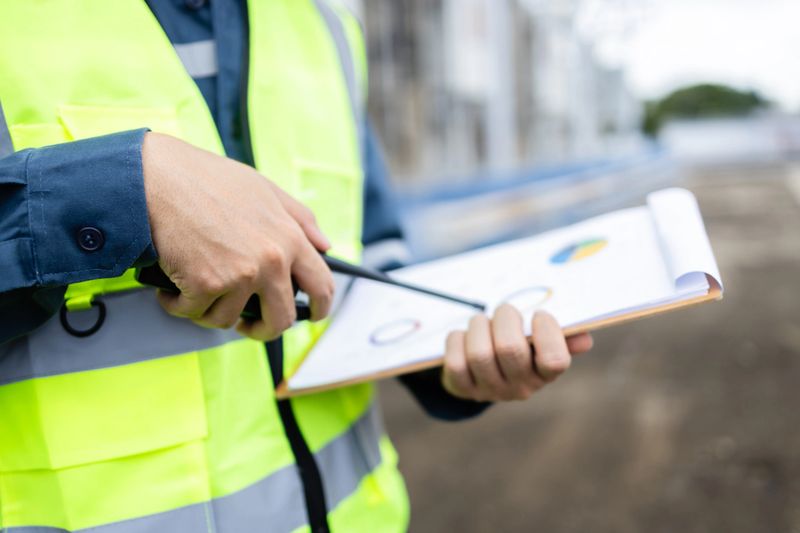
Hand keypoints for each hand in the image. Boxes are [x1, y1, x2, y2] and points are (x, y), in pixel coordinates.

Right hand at [142, 132, 334, 339]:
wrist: (157, 177)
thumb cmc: (207, 179)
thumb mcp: (264, 189)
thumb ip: (299, 218)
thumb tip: (324, 245)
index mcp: (290, 238)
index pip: (322, 286)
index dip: (320, 308)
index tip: (312, 315)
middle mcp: (271, 260)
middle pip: (279, 320)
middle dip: (262, 328)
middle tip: (248, 324)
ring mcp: (239, 275)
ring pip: (228, 320)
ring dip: (209, 310)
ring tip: (196, 286)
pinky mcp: (206, 285)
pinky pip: (194, 313)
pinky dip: (178, 304)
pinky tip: (172, 286)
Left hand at [441, 305, 592, 401]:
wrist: (481, 373)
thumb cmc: (518, 347)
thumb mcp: (540, 341)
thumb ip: (561, 336)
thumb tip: (583, 340)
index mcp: (545, 373)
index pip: (555, 361)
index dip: (547, 332)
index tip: (538, 316)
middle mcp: (520, 387)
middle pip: (510, 349)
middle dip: (505, 318)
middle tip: (504, 312)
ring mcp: (490, 390)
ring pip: (479, 354)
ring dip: (478, 327)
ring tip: (482, 322)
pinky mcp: (463, 389)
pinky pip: (455, 361)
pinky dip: (457, 340)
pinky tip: (464, 338)